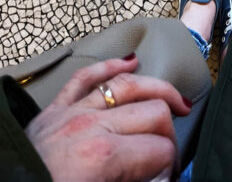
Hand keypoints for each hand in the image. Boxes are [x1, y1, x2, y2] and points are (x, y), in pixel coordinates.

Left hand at [24, 55, 192, 181]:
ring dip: (157, 90)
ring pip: (127, 85)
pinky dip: (110, 66)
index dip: (172, 166)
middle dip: (170, 132)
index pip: (161, 149)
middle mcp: (93, 126)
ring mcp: (72, 112)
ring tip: (177, 103)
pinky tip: (131, 62)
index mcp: (105, 157)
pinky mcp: (54, 109)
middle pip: (153, 112)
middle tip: (170, 155)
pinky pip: (86, 76)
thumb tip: (161, 180)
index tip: (169, 178)